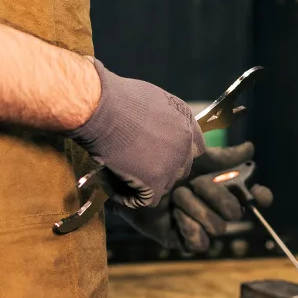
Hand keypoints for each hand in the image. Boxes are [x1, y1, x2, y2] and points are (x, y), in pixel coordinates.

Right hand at [67, 59, 205, 207]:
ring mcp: (172, 164)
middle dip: (160, 171)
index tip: (156, 157)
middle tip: (134, 168)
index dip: (176, 155)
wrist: (102, 107)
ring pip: (163, 186)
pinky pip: (145, 200)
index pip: (195, 148)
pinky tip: (111, 186)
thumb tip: (153, 132)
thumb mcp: (151, 99)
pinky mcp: (155, 181)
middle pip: (180, 169)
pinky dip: (128, 198)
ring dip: (143, 185)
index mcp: (186, 121)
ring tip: (117, 175)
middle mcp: (185, 143)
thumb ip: (161, 119)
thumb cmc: (116, 97)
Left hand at [115, 142, 273, 251]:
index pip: (253, 197)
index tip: (259, 192)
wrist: (127, 171)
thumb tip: (250, 148)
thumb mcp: (192, 153)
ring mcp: (197, 224)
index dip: (261, 197)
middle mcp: (211, 206)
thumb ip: (222, 155)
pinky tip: (174, 215)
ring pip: (218, 228)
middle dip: (213, 195)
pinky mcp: (180, 240)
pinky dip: (188, 227)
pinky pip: (199, 244)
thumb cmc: (158, 158)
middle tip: (190, 183)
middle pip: (235, 212)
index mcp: (218, 185)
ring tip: (175, 195)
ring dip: (196, 208)